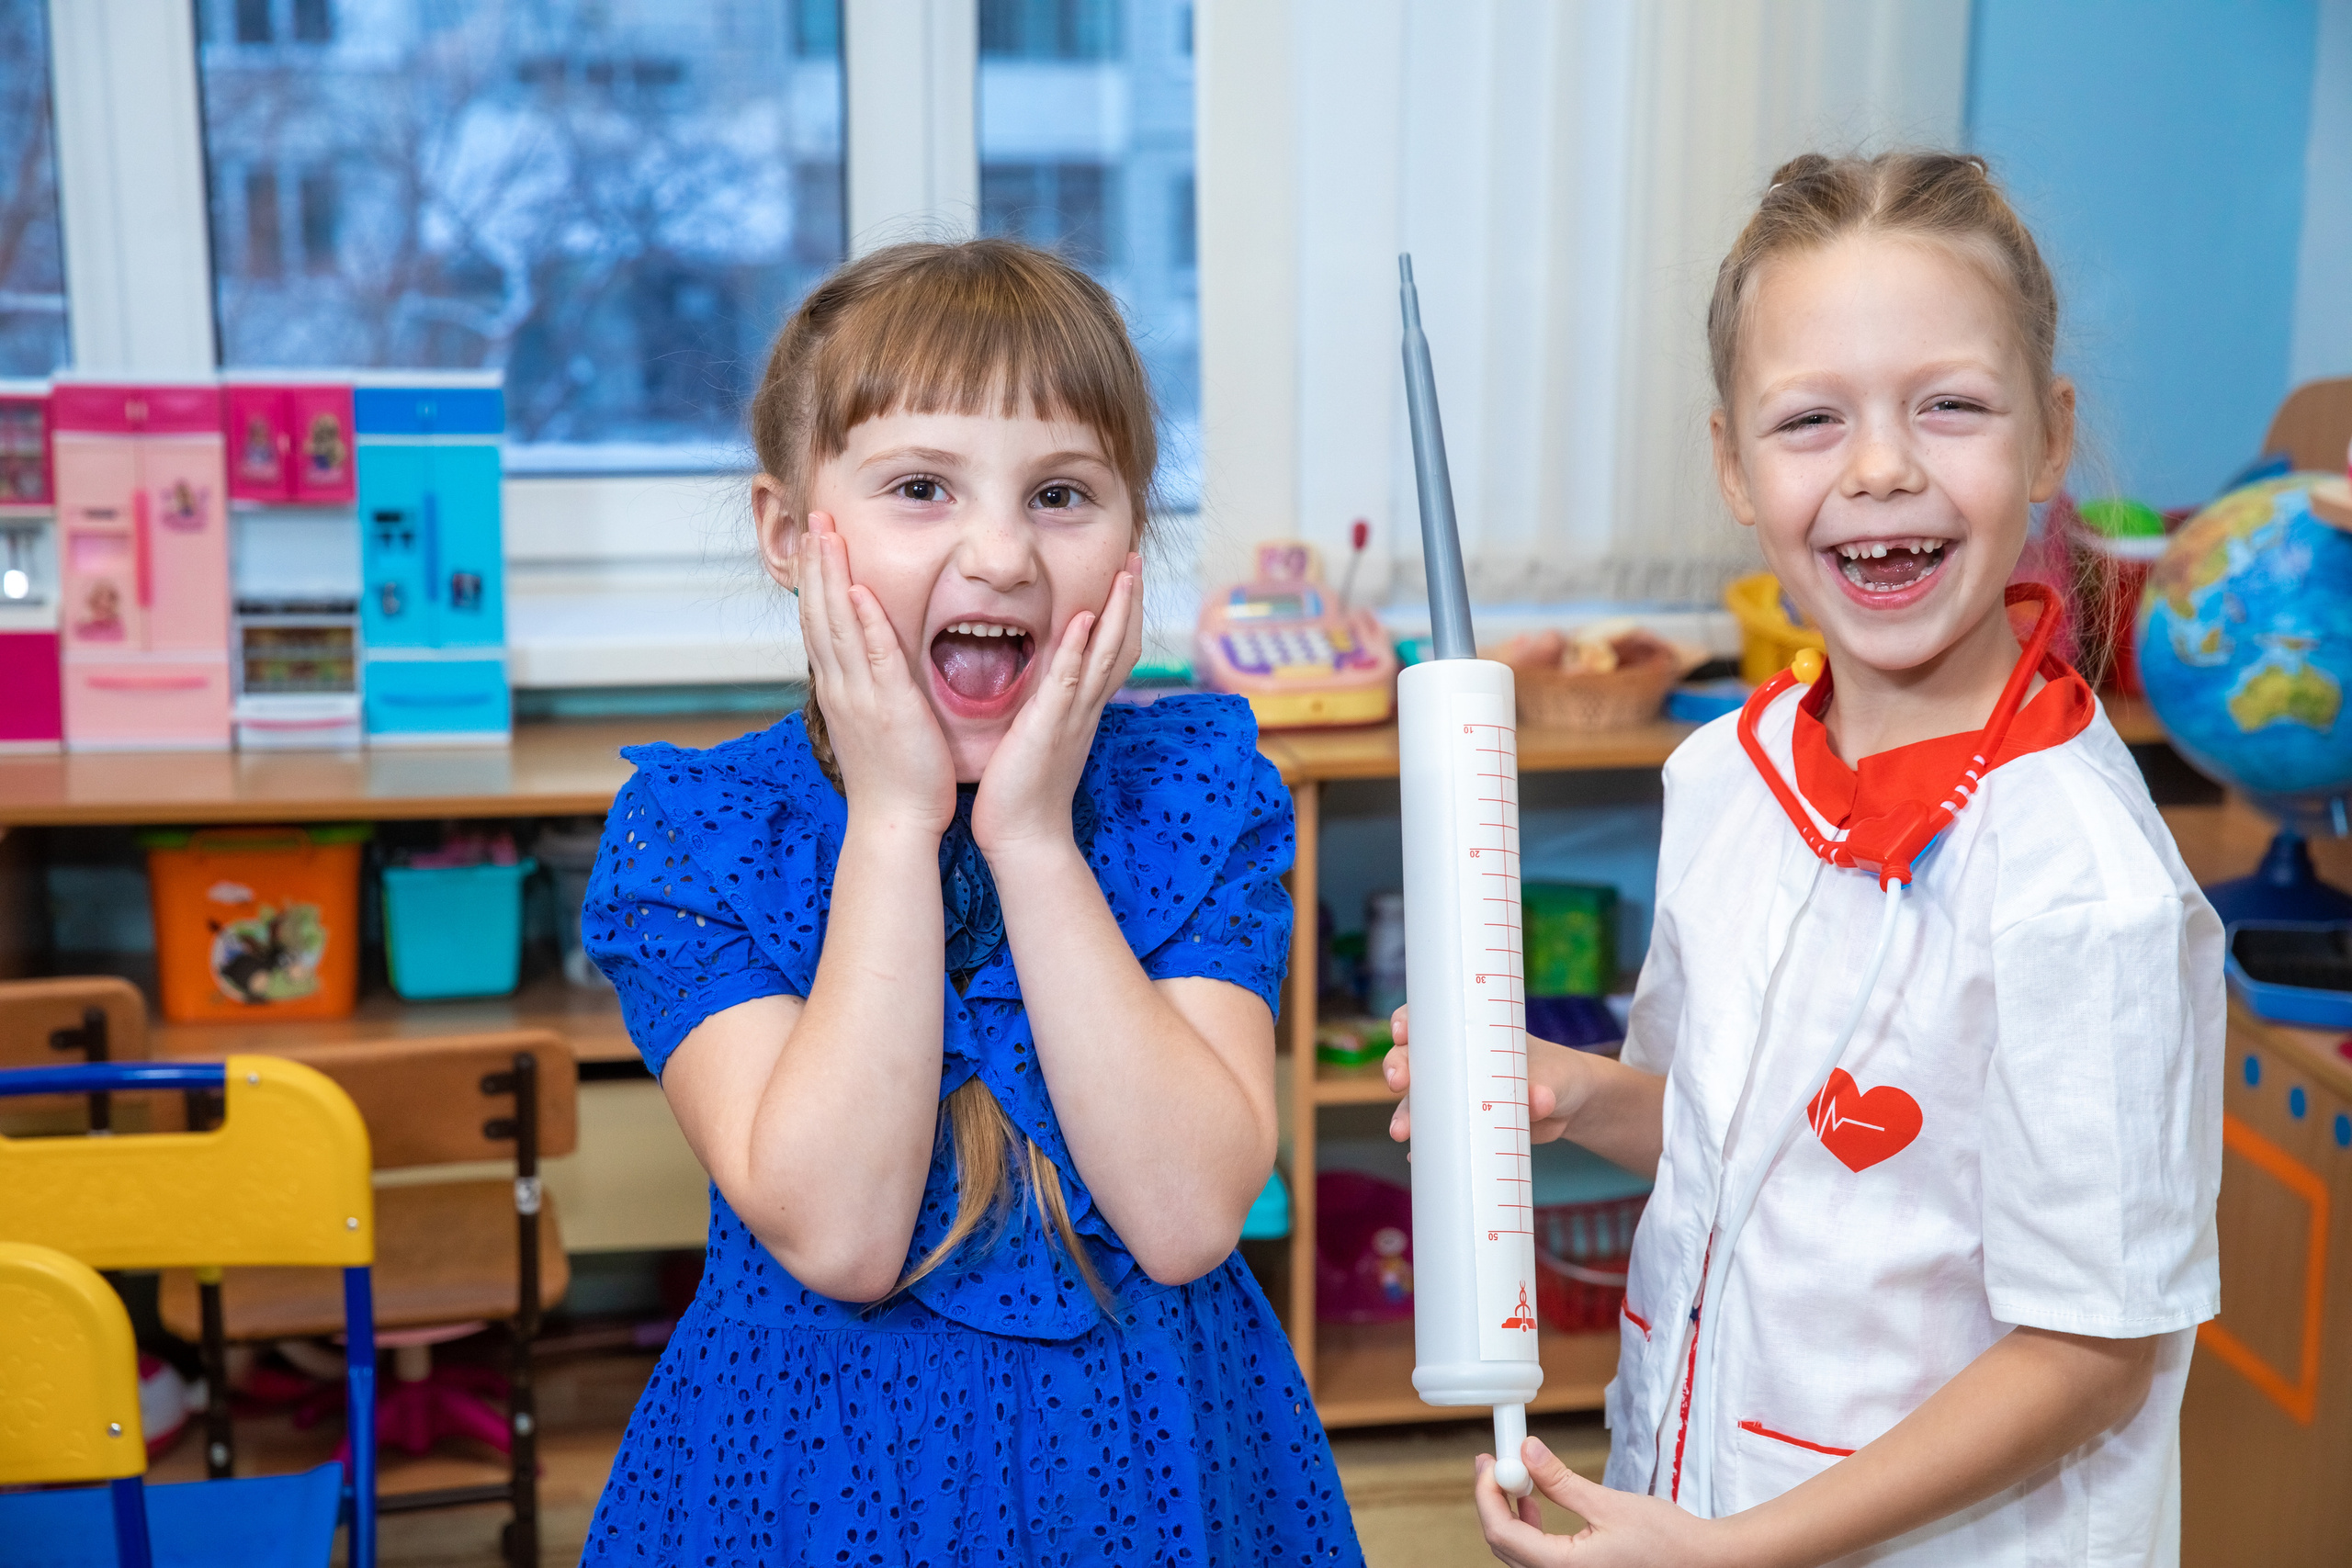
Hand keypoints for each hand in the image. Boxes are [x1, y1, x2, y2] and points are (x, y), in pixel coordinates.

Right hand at [797, 512, 955, 836]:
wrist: (894, 822)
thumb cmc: (893, 779)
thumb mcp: (873, 724)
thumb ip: (869, 689)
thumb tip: (867, 666)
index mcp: (839, 689)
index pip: (819, 623)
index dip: (816, 579)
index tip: (816, 542)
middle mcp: (841, 686)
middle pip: (819, 613)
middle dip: (816, 563)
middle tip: (813, 518)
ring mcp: (860, 695)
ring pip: (838, 625)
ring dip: (832, 577)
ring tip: (827, 535)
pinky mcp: (887, 707)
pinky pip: (873, 657)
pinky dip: (864, 622)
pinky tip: (860, 591)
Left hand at [970, 555, 1141, 857]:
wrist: (1025, 839)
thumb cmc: (1022, 795)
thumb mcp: (1038, 741)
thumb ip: (1044, 711)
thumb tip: (1040, 688)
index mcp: (1081, 711)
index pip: (1111, 654)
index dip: (1121, 615)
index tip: (1124, 578)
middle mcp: (1085, 709)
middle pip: (1120, 645)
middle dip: (1129, 600)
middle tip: (1136, 559)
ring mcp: (1072, 717)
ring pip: (1105, 655)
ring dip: (1117, 612)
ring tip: (1125, 572)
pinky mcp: (1049, 727)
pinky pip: (1068, 681)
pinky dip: (1078, 649)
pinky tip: (1084, 619)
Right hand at [1384, 1004, 1570, 1143]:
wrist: (1570, 1107)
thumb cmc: (1559, 1075)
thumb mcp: (1555, 1077)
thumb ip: (1547, 1087)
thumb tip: (1538, 1101)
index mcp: (1472, 1035)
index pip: (1430, 1020)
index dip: (1408, 1021)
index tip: (1402, 1033)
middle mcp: (1455, 1062)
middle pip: (1413, 1058)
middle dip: (1397, 1067)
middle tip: (1399, 1083)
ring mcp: (1456, 1096)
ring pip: (1416, 1100)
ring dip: (1404, 1114)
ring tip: (1402, 1132)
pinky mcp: (1463, 1126)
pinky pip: (1435, 1135)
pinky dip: (1424, 1147)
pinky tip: (1418, 1157)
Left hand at [1475, 1439, 1730, 1566]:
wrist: (1704, 1564)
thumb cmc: (1668, 1542)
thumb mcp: (1609, 1504)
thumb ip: (1562, 1481)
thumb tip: (1526, 1451)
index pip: (1502, 1534)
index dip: (1486, 1496)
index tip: (1488, 1464)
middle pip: (1504, 1545)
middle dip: (1493, 1501)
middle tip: (1492, 1464)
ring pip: (1518, 1554)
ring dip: (1509, 1513)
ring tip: (1512, 1476)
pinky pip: (1537, 1558)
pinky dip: (1529, 1529)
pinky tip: (1535, 1502)